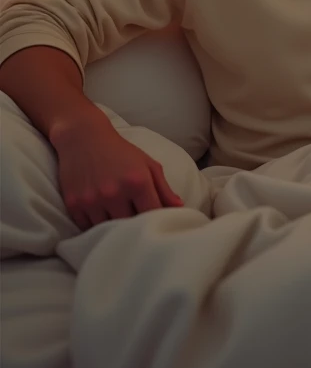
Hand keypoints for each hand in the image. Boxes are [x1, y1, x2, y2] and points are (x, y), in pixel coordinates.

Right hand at [52, 117, 184, 230]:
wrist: (83, 137)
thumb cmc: (120, 151)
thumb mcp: (147, 164)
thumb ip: (164, 188)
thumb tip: (179, 208)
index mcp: (137, 182)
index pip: (152, 215)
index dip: (156, 221)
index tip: (156, 224)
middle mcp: (114, 192)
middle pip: (129, 227)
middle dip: (134, 228)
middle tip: (137, 227)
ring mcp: (92, 200)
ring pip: (107, 230)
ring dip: (113, 230)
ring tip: (118, 224)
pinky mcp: (74, 204)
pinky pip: (87, 228)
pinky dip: (94, 227)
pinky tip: (101, 218)